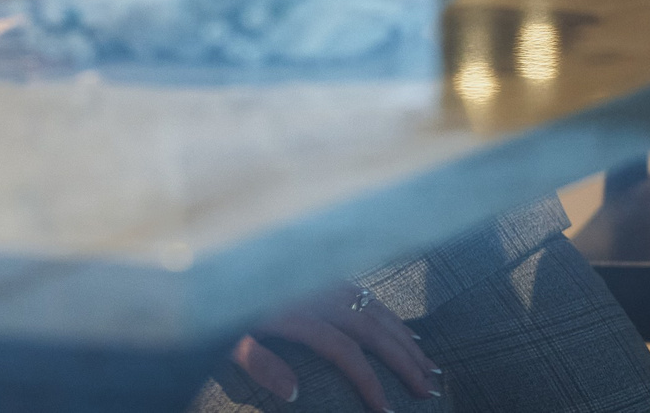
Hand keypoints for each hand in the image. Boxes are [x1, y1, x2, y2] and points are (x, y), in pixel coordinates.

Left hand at [231, 285, 438, 409]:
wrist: (223, 253)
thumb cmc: (219, 303)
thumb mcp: (228, 339)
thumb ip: (260, 364)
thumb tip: (293, 393)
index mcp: (300, 313)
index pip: (346, 352)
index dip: (369, 382)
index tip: (387, 411)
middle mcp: (321, 294)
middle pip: (374, 329)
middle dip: (405, 361)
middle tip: (429, 388)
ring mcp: (327, 280)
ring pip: (377, 310)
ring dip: (406, 339)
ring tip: (429, 364)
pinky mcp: (328, 273)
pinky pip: (369, 296)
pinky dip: (392, 316)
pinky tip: (406, 332)